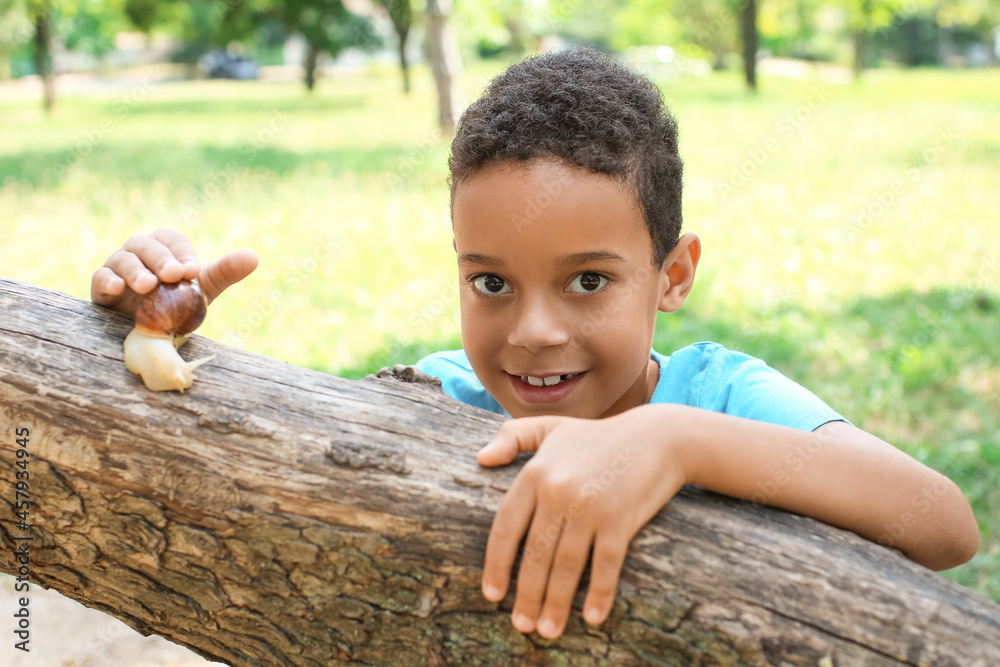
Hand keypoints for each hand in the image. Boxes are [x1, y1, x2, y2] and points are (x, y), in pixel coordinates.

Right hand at [91, 227, 257, 316]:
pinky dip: (108, 280)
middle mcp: (139, 251)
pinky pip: (100, 278)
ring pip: (124, 259)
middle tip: (173, 275)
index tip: (192, 270)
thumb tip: (254, 257)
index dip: (181, 252)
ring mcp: (118, 267)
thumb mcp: (202, 288)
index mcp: (164, 246)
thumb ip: (225, 271)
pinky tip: (117, 288)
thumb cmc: (177, 303)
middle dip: (161, 259)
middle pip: (147, 245)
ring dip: (136, 270)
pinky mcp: (102, 287)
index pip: (171, 239)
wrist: (151, 332)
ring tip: (148, 285)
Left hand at [477, 409, 686, 638]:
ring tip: (548, 631)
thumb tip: (480, 459)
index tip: (493, 594)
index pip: (506, 528)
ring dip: (556, 604)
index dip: (497, 565)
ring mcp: (589, 506)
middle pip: (535, 554)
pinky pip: (605, 565)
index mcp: (535, 473)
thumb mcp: (551, 428)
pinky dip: (598, 594)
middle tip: (522, 626)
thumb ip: (512, 437)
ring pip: (565, 566)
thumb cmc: (599, 437)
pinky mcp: (620, 519)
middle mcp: (558, 490)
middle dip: (527, 595)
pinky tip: (591, 618)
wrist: (658, 437)